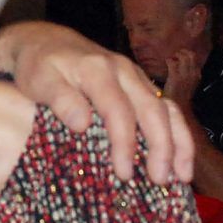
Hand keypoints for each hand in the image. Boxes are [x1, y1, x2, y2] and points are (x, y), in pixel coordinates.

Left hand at [0, 23, 192, 183]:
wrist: (45, 41)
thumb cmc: (39, 66)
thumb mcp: (40, 79)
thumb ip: (60, 99)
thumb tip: (82, 124)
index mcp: (99, 70)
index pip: (118, 110)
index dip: (124, 143)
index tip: (124, 173)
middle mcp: (124, 72)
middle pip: (152, 109)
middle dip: (160, 146)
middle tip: (159, 181)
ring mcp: (136, 78)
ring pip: (167, 109)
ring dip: (178, 143)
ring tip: (182, 176)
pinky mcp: (141, 87)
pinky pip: (167, 110)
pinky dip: (178, 136)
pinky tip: (180, 162)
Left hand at [161, 46, 201, 109]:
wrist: (178, 106)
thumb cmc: (182, 97)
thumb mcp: (190, 85)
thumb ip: (189, 76)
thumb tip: (183, 67)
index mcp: (197, 76)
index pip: (196, 59)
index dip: (188, 55)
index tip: (183, 55)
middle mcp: (193, 73)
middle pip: (190, 55)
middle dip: (183, 52)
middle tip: (176, 54)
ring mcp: (184, 74)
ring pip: (183, 56)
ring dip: (176, 55)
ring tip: (172, 58)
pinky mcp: (175, 76)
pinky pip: (172, 62)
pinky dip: (169, 60)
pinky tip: (167, 62)